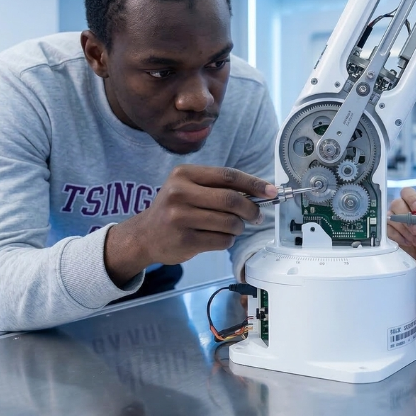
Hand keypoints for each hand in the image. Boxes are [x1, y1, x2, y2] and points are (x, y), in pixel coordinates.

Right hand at [104, 165, 275, 285]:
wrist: (144, 236)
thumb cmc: (174, 209)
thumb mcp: (189, 188)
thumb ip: (219, 187)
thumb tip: (260, 193)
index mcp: (184, 174)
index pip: (227, 176)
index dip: (254, 183)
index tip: (272, 191)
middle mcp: (179, 193)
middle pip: (231, 200)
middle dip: (251, 209)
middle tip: (257, 216)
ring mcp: (180, 217)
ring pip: (229, 222)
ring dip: (239, 227)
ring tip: (233, 227)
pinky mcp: (184, 240)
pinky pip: (221, 240)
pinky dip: (228, 240)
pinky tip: (218, 237)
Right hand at [387, 187, 415, 286]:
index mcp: (415, 205)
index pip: (407, 193)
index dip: (411, 198)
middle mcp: (402, 210)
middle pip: (396, 203)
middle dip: (407, 217)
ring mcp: (393, 222)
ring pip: (391, 217)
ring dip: (404, 229)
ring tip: (415, 240)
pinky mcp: (387, 233)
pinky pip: (387, 230)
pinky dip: (398, 237)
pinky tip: (407, 243)